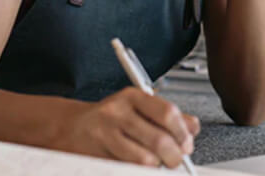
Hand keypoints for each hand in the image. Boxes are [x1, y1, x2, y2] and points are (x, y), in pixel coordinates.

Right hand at [53, 87, 199, 167]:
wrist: (71, 127)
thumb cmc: (110, 117)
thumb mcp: (138, 107)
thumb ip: (167, 116)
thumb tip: (193, 128)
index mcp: (132, 96)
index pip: (166, 113)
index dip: (182, 132)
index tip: (187, 144)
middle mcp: (117, 112)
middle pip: (158, 139)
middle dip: (174, 156)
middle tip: (176, 160)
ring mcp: (104, 135)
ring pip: (144, 160)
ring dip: (155, 167)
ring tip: (155, 163)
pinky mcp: (95, 156)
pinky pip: (126, 169)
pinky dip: (138, 171)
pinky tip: (138, 167)